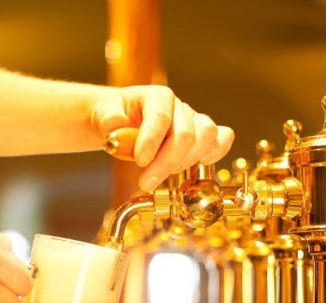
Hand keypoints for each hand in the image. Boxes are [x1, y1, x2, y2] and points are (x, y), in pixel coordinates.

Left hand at [91, 85, 234, 190]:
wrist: (122, 121)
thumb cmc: (116, 117)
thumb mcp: (104, 115)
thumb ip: (109, 121)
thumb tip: (116, 128)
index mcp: (156, 96)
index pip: (160, 117)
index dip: (151, 141)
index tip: (139, 161)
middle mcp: (179, 107)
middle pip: (185, 133)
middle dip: (166, 162)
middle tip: (146, 182)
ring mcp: (193, 121)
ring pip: (206, 136)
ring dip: (187, 162)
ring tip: (165, 176)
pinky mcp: (201, 136)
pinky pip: (221, 138)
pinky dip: (215, 153)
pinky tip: (198, 166)